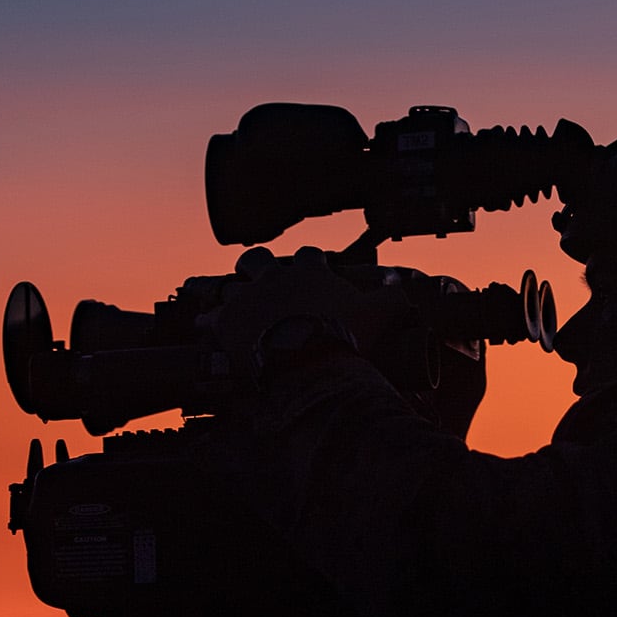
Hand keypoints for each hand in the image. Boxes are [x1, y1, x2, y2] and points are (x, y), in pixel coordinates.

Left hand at [208, 246, 400, 375]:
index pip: (308, 255)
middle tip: (259, 281)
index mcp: (309, 273)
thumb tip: (408, 290)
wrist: (308, 362)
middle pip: (256, 260)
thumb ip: (394, 298)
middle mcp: (274, 279)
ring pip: (231, 288)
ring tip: (232, 308)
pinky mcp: (228, 322)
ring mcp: (248, 299)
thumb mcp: (379, 314)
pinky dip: (211, 323)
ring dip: (232, 297)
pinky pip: (212, 319)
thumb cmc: (343, 336)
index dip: (308, 263)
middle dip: (255, 267)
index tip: (311, 272)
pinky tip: (208, 327)